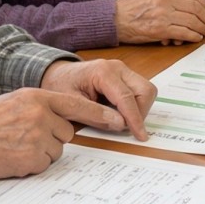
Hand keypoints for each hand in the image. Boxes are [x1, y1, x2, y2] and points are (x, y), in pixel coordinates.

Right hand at [0, 88, 114, 178]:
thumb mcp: (13, 102)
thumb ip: (38, 106)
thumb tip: (59, 118)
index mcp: (37, 97)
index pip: (76, 104)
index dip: (99, 114)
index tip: (118, 120)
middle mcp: (41, 114)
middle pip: (67, 131)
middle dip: (52, 137)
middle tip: (26, 137)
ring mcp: (38, 136)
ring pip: (57, 149)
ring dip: (41, 152)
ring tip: (16, 146)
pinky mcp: (33, 157)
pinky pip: (44, 163)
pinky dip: (32, 164)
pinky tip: (13, 156)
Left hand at [40, 58, 156, 140]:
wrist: (58, 74)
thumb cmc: (61, 86)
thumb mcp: (71, 105)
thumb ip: (95, 115)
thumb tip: (121, 125)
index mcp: (103, 72)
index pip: (127, 97)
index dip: (135, 119)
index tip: (140, 136)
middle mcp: (118, 67)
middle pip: (145, 90)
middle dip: (140, 113)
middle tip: (126, 128)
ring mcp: (123, 70)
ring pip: (146, 90)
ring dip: (139, 109)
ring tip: (120, 121)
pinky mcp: (125, 76)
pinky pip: (140, 91)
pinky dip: (135, 105)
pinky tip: (119, 113)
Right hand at [113, 0, 204, 44]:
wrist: (116, 18)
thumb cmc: (132, 7)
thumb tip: (190, 4)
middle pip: (195, 8)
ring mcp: (164, 14)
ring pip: (192, 21)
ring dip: (202, 28)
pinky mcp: (161, 29)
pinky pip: (183, 32)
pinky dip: (193, 36)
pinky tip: (196, 37)